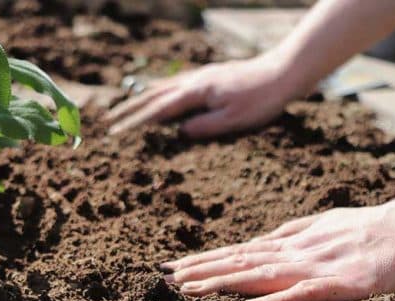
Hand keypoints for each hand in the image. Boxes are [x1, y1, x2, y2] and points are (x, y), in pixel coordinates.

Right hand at [105, 54, 298, 138]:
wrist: (283, 72)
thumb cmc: (262, 99)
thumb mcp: (234, 120)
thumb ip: (204, 126)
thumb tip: (179, 134)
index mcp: (197, 92)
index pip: (159, 110)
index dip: (136, 122)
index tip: (117, 133)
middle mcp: (195, 81)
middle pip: (154, 95)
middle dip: (130, 110)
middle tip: (110, 122)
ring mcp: (201, 76)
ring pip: (164, 87)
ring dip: (142, 99)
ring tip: (126, 109)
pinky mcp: (210, 76)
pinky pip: (176, 83)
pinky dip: (160, 90)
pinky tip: (160, 94)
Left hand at [162, 199, 394, 300]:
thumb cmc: (371, 228)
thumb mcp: (324, 225)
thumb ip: (292, 233)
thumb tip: (261, 241)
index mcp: (292, 243)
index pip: (239, 252)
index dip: (205, 260)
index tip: (173, 267)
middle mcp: (296, 253)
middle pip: (240, 262)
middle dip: (201, 270)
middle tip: (164, 278)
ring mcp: (317, 267)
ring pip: (261, 275)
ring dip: (224, 282)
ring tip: (190, 289)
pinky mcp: (341, 284)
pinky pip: (305, 293)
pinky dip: (277, 300)